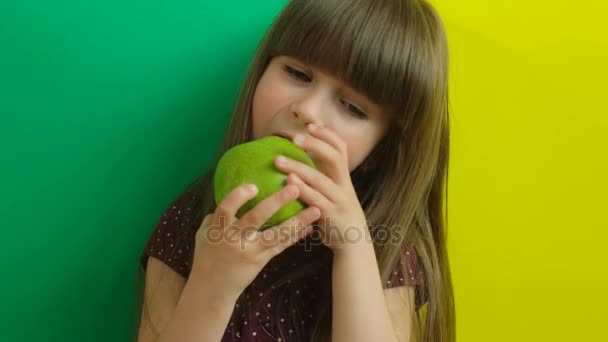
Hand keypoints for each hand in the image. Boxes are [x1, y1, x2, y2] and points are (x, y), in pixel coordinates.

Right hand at [190, 183, 320, 299]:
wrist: (213, 289)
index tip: (254, 186)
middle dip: (276, 202)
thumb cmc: (207, 256)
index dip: (238, 197)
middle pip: (256, 218)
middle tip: (294, 188)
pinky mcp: (261, 260)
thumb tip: (231, 195)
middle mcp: (235, 240)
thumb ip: (216, 216)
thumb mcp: (203, 234)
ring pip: (276, 235)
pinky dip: (295, 235)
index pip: (225, 209)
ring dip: (297, 221)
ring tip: (315, 210)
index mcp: (218, 230)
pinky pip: (281, 246)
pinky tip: (309, 227)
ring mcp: (250, 251)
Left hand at [274, 123, 370, 255]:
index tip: (310, 125)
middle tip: (293, 139)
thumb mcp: (334, 193)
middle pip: (334, 157)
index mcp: (343, 177)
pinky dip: (302, 190)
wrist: (354, 244)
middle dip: (314, 145)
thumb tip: (299, 162)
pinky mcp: (332, 216)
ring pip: (320, 179)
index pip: (340, 149)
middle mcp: (344, 185)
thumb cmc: (337, 215)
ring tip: (278, 161)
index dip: (327, 135)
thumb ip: (322, 178)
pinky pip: (316, 200)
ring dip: (298, 167)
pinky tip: (288, 183)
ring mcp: (339, 200)